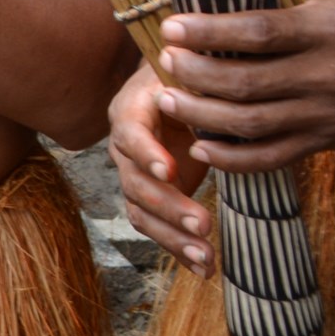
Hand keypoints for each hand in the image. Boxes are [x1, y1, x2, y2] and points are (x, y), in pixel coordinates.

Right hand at [109, 62, 213, 271]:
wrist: (177, 83)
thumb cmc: (186, 72)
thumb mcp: (188, 67)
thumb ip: (195, 78)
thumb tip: (208, 80)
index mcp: (131, 109)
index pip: (130, 132)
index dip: (146, 152)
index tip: (169, 169)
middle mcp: (126, 146)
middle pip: (135, 182)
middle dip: (169, 206)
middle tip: (204, 223)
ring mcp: (137, 174)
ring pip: (142, 212)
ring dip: (173, 237)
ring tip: (206, 256)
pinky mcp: (154, 195)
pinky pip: (158, 226)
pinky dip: (180, 250)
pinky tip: (205, 268)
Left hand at [153, 0, 334, 168]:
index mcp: (327, 29)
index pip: (258, 32)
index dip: (210, 32)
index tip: (172, 26)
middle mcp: (325, 74)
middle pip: (247, 83)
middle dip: (195, 75)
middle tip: (163, 62)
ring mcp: (326, 114)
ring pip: (252, 124)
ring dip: (202, 116)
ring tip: (167, 100)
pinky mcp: (329, 141)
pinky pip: (273, 157)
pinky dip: (234, 158)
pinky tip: (202, 147)